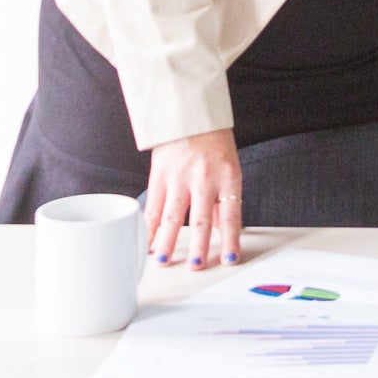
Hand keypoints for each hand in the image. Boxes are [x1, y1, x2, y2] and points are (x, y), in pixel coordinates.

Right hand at [146, 128, 243, 267]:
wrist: (190, 112)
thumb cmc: (213, 141)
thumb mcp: (228, 167)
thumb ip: (223, 200)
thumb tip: (222, 232)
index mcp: (227, 177)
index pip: (230, 215)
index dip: (230, 240)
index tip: (229, 259)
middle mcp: (204, 178)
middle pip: (200, 219)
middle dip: (198, 245)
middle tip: (195, 265)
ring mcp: (179, 177)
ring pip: (173, 215)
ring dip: (167, 241)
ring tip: (165, 260)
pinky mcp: (160, 175)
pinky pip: (153, 205)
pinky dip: (149, 226)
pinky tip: (147, 241)